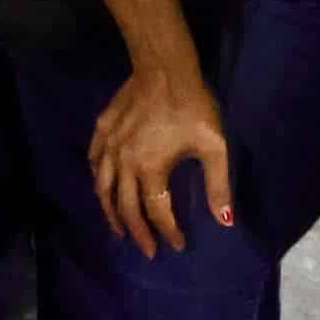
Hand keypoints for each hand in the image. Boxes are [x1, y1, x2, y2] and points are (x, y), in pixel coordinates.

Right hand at [88, 64, 233, 256]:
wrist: (165, 68)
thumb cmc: (193, 108)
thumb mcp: (213, 147)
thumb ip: (218, 186)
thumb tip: (224, 222)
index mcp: (150, 168)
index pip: (156, 211)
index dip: (168, 232)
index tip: (178, 246)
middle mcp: (124, 162)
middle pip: (125, 206)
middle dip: (137, 232)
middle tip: (147, 250)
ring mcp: (109, 145)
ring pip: (102, 187)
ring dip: (110, 212)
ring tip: (120, 228)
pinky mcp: (102, 129)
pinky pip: (94, 160)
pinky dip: (98, 178)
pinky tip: (104, 183)